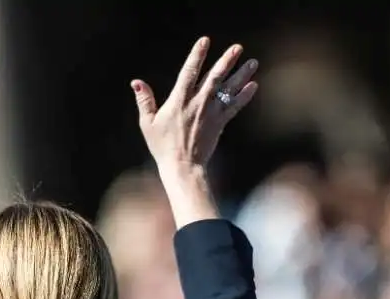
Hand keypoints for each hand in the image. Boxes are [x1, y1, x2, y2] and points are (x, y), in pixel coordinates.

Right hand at [131, 37, 257, 170]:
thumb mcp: (148, 123)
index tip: (205, 41)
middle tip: (238, 47)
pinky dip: (244, 96)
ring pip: (229, 89)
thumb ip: (145, 100)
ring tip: (253, 62)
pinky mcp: (219, 123)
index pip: (189, 72)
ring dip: (241, 74)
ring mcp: (211, 112)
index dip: (197, 55)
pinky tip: (253, 85)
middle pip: (215, 76)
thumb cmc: (162, 146)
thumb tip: (136, 82)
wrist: (182, 166)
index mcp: (179, 100)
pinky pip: (235, 106)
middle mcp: (198, 102)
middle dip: (227, 61)